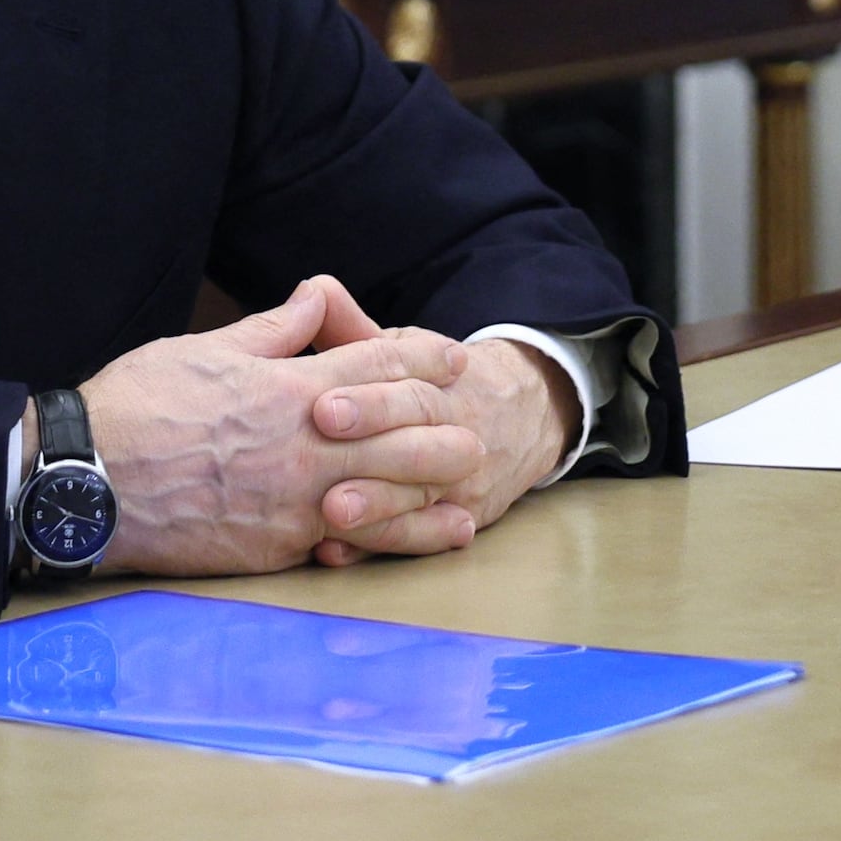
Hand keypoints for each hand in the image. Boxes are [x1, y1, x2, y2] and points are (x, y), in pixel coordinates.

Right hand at [76, 279, 492, 574]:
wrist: (85, 483)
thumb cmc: (137, 407)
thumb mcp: (205, 349)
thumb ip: (272, 330)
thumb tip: (316, 298)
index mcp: (287, 388)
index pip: (376, 365)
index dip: (422, 358)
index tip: (453, 360)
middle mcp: (301, 446)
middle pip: (397, 433)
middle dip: (442, 430)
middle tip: (478, 431)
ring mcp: (290, 503)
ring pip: (382, 495)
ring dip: (430, 494)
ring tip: (468, 495)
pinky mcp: (272, 548)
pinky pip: (340, 544)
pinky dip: (381, 541)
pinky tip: (408, 543)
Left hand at [301, 328, 573, 568]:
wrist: (525, 416)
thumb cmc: (439, 382)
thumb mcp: (405, 349)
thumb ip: (356, 329)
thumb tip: (315, 289)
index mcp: (440, 384)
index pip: (409, 389)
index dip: (369, 401)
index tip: (322, 407)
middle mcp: (455, 431)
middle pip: (418, 440)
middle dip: (373, 449)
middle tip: (325, 451)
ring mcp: (459, 482)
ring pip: (420, 497)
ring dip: (376, 507)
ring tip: (331, 512)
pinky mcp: (456, 522)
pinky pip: (419, 539)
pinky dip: (378, 545)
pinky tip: (335, 551)